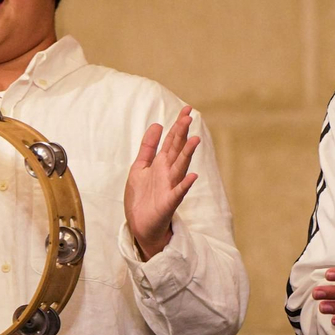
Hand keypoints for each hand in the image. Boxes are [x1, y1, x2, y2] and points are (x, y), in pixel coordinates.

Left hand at [124, 106, 200, 259]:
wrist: (140, 225)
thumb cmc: (142, 197)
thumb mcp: (140, 167)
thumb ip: (148, 147)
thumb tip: (157, 124)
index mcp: (161, 163)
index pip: (172, 140)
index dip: (178, 125)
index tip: (186, 109)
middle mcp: (168, 172)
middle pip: (177, 149)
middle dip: (182, 134)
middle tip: (189, 117)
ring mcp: (170, 186)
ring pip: (180, 167)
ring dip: (187, 154)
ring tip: (195, 140)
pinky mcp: (169, 202)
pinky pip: (179, 192)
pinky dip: (186, 184)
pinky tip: (193, 176)